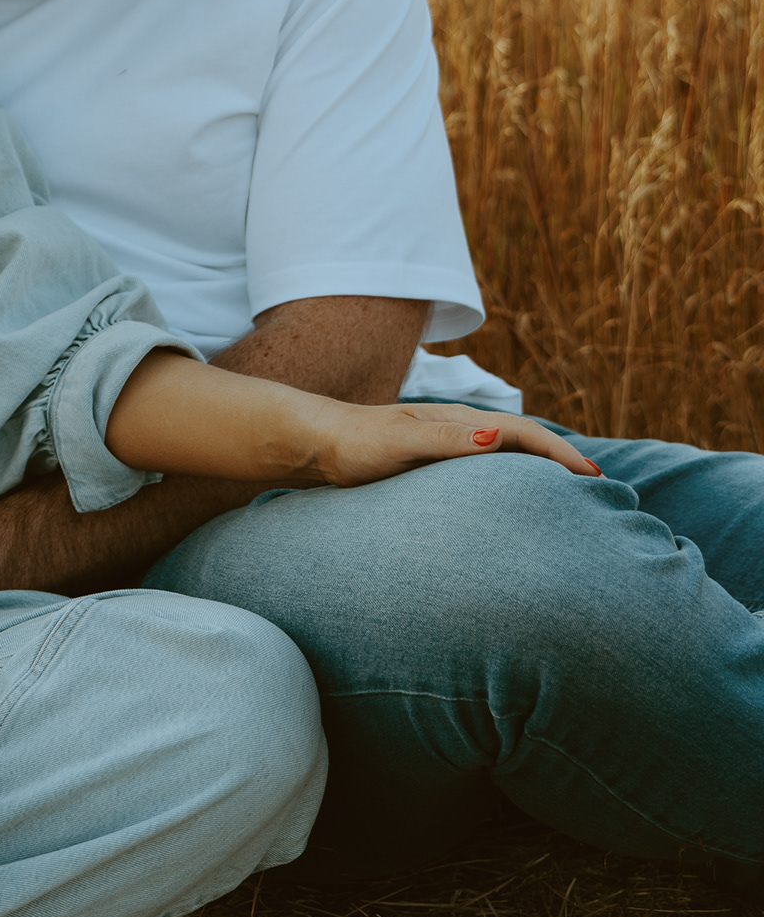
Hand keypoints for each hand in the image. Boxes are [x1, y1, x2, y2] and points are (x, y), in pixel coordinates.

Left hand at [304, 401, 599, 487]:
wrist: (318, 442)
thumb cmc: (357, 444)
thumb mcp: (402, 443)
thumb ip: (445, 441)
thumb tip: (497, 438)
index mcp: (459, 422)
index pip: (523, 433)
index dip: (560, 454)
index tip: (593, 477)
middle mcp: (459, 427)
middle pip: (524, 439)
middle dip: (562, 459)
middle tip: (599, 486)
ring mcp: (448, 441)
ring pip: (509, 450)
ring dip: (542, 466)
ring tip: (571, 492)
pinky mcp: (436, 459)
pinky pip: (489, 465)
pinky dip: (515, 475)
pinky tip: (517, 495)